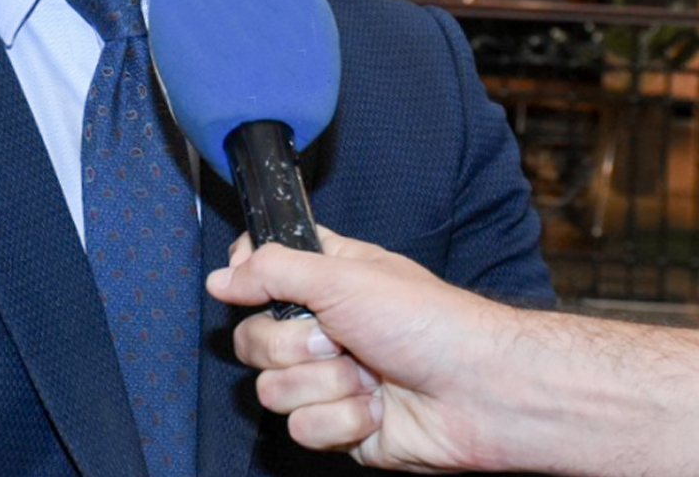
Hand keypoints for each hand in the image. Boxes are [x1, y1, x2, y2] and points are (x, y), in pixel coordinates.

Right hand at [206, 227, 698, 476]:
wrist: (479, 391)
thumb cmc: (429, 322)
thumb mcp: (344, 274)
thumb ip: (272, 270)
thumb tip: (220, 276)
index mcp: (324, 280)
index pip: (258, 271)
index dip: (249, 279)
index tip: (256, 283)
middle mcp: (322, 329)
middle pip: (252, 339)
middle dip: (293, 345)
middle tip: (338, 339)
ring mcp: (329, 381)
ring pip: (271, 391)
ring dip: (324, 386)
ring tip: (367, 376)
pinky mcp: (340, 427)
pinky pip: (302, 429)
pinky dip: (341, 420)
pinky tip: (377, 409)